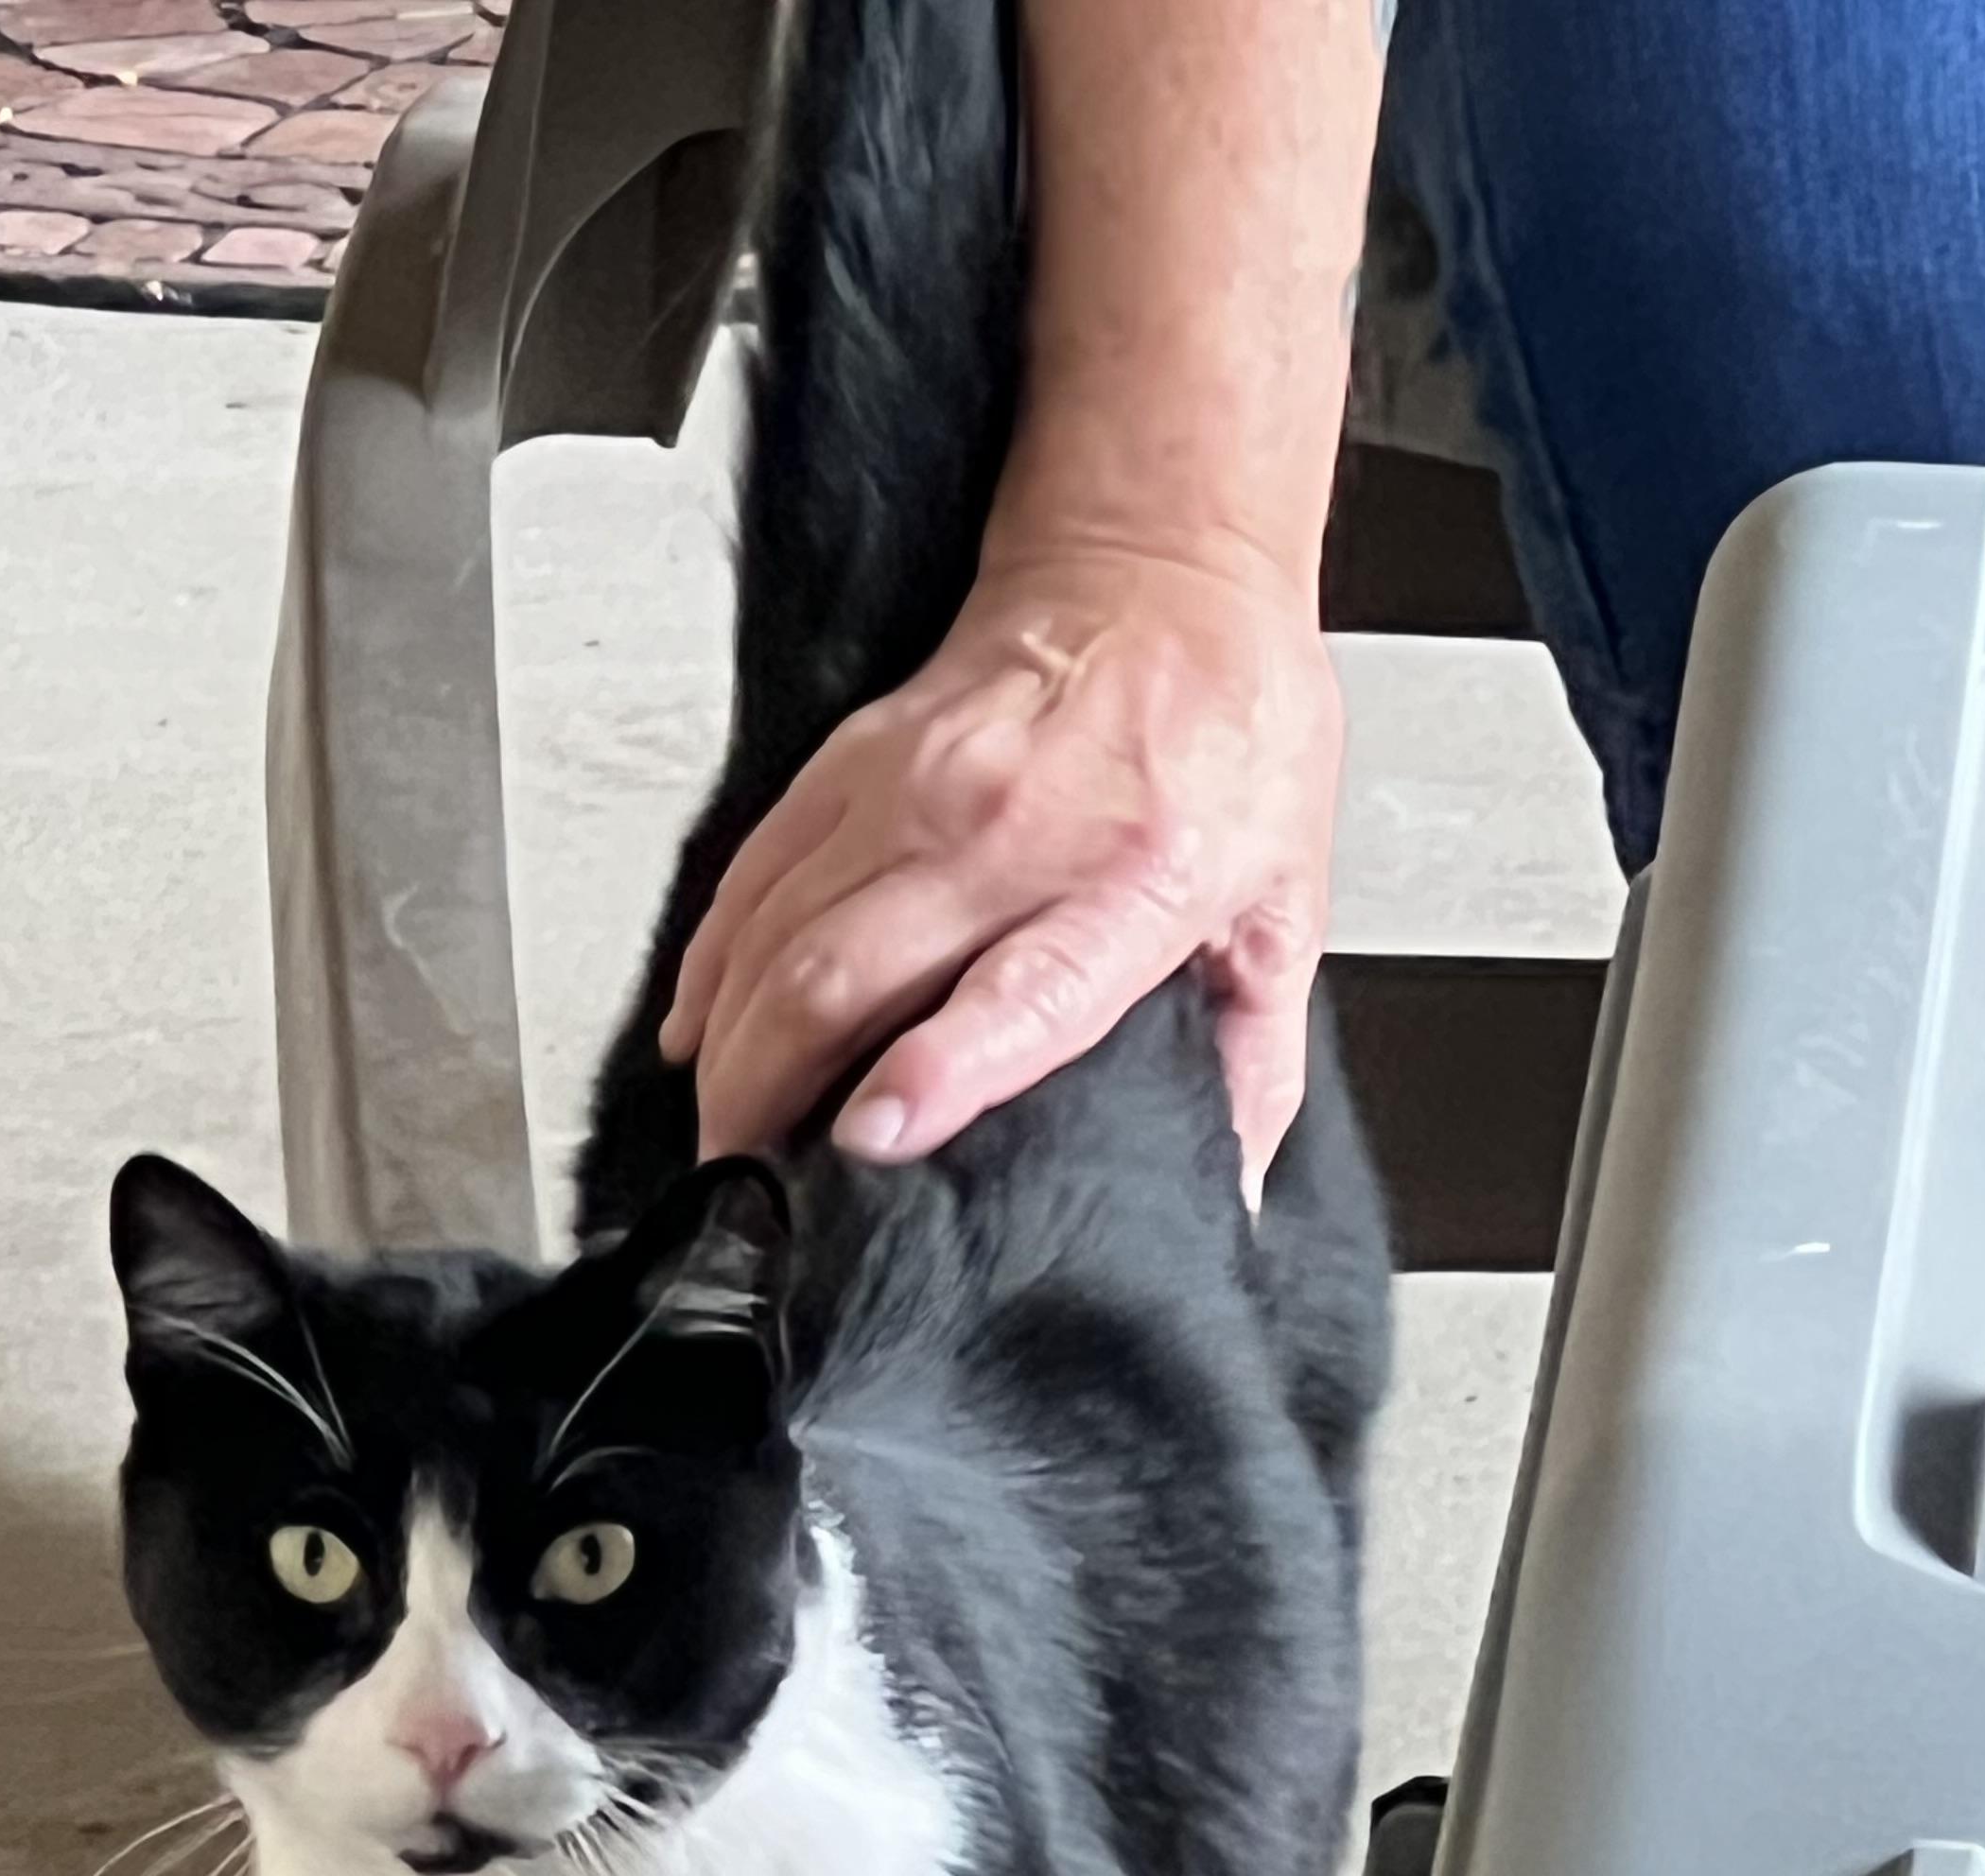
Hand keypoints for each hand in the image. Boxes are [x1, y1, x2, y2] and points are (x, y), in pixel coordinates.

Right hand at [660, 536, 1345, 1192]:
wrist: (1164, 569)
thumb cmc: (1232, 732)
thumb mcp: (1285, 908)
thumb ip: (1253, 1064)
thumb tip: (1226, 1196)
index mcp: (1132, 883)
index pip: (1019, 992)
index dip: (937, 1071)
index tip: (869, 1137)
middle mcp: (1008, 833)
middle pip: (845, 976)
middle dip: (771, 1096)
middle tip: (752, 1192)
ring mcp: (916, 791)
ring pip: (779, 934)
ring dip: (731, 1048)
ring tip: (719, 1132)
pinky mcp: (855, 762)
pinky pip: (754, 876)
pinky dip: (713, 965)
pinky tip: (699, 1030)